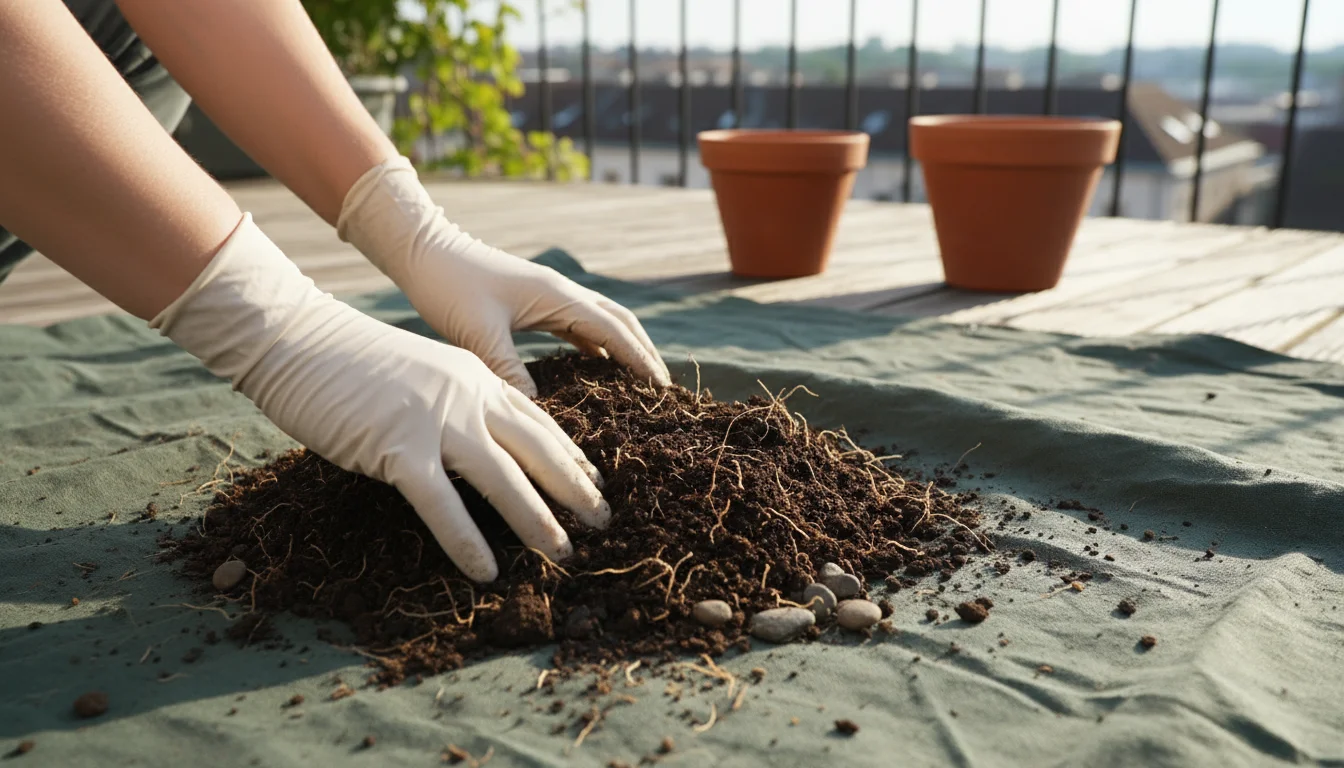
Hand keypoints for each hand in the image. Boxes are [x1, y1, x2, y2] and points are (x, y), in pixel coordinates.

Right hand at [151, 214, 608, 581]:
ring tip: (563, 554)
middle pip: (537, 449)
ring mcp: (435, 421)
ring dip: (538, 520)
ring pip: (503, 478)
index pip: (537, 421)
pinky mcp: (397, 447)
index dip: (570, 455)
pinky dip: (467, 540)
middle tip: (604, 522)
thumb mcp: (420, 372)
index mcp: (474, 376)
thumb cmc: (349, 360)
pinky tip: (486, 571)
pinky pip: (442, 504)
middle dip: (575, 489)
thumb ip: (452, 402)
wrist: (298, 337)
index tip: (595, 483)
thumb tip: (472, 442)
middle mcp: (467, 397)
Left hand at [336, 156, 671, 397]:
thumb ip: (509, 372)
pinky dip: (595, 347)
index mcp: (558, 296)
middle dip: (644, 354)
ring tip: (639, 383)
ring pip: (601, 322)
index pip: (614, 330)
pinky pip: (577, 326)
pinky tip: (596, 369)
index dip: (641, 360)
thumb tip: (538, 412)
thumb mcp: (478, 335)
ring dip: (623, 349)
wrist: (423, 251)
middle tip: (663, 389)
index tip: (663, 388)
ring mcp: (549, 295)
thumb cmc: (449, 287)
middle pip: (619, 322)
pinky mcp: (534, 302)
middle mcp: (562, 292)